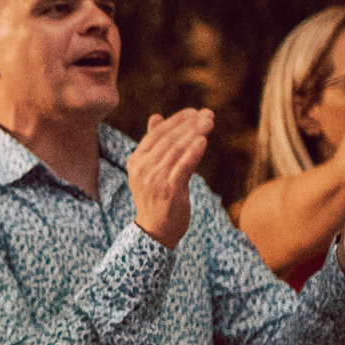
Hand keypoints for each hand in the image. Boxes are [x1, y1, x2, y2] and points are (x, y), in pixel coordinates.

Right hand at [130, 108, 207, 248]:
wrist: (155, 232)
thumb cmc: (156, 199)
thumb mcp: (151, 170)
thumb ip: (154, 144)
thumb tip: (156, 116)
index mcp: (136, 161)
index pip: (157, 134)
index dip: (177, 120)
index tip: (194, 112)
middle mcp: (142, 168)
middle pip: (168, 139)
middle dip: (190, 125)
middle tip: (208, 115)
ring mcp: (154, 179)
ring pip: (177, 150)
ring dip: (195, 134)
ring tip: (209, 123)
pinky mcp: (168, 190)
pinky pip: (183, 166)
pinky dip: (193, 152)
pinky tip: (203, 141)